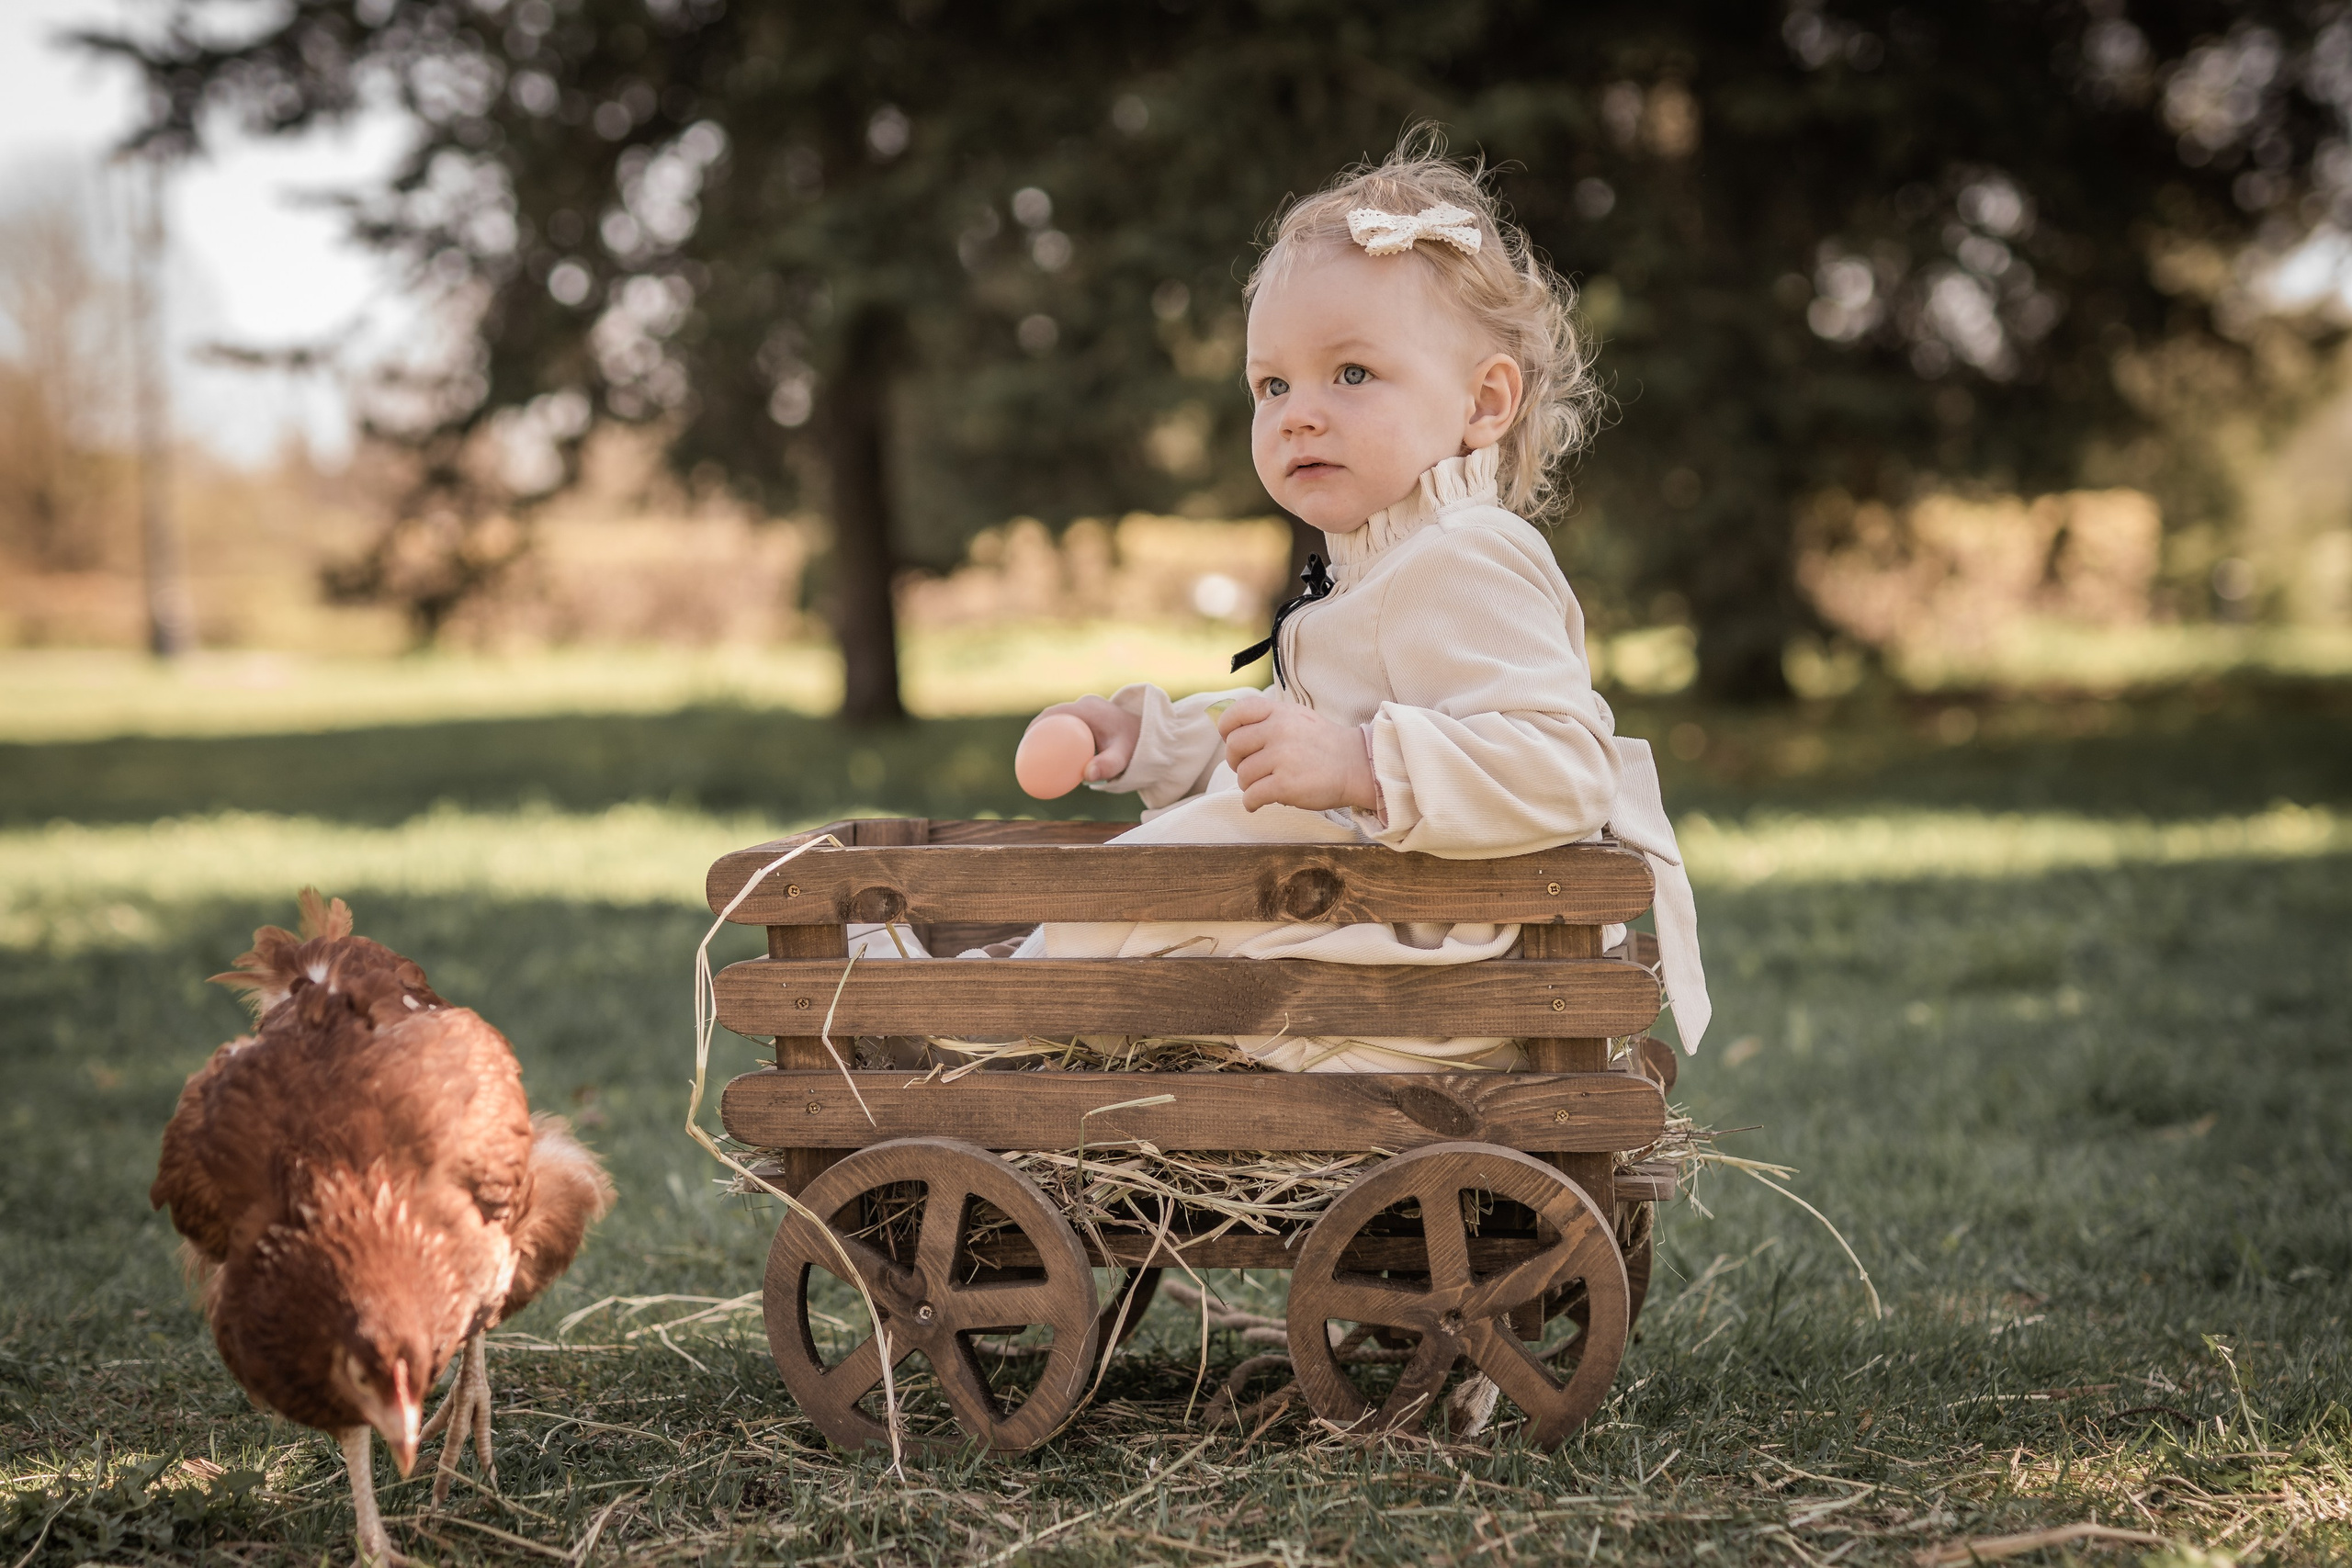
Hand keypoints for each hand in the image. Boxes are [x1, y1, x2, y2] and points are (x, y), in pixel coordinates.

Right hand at [1034, 696, 1143, 782]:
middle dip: (1037, 730)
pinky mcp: (1092, 718)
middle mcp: (1087, 706)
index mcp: (1089, 709)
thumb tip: (1087, 776)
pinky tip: (1052, 750)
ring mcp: (1090, 711)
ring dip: (1048, 731)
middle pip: (1054, 716)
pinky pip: (1070, 724)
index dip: (1036, 725)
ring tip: (1033, 751)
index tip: (1025, 741)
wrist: (1154, 738)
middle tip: (1026, 751)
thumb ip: (1107, 765)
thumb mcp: (1122, 757)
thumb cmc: (1137, 747)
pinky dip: (1059, 734)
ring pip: (1061, 720)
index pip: (1054, 713)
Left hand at [1218, 695, 1377, 812]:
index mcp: (1280, 713)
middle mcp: (1279, 731)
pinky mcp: (1286, 785)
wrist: (1357, 766)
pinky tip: (1258, 804)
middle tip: (1249, 769)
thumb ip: (1269, 720)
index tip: (1230, 740)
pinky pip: (1252, 796)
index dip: (1227, 728)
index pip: (1238, 712)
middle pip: (1234, 746)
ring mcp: (1282, 757)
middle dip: (1236, 761)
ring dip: (1248, 785)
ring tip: (1264, 786)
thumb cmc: (1324, 745)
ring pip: (1243, 775)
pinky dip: (1251, 803)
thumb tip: (1232, 732)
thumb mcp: (1298, 719)